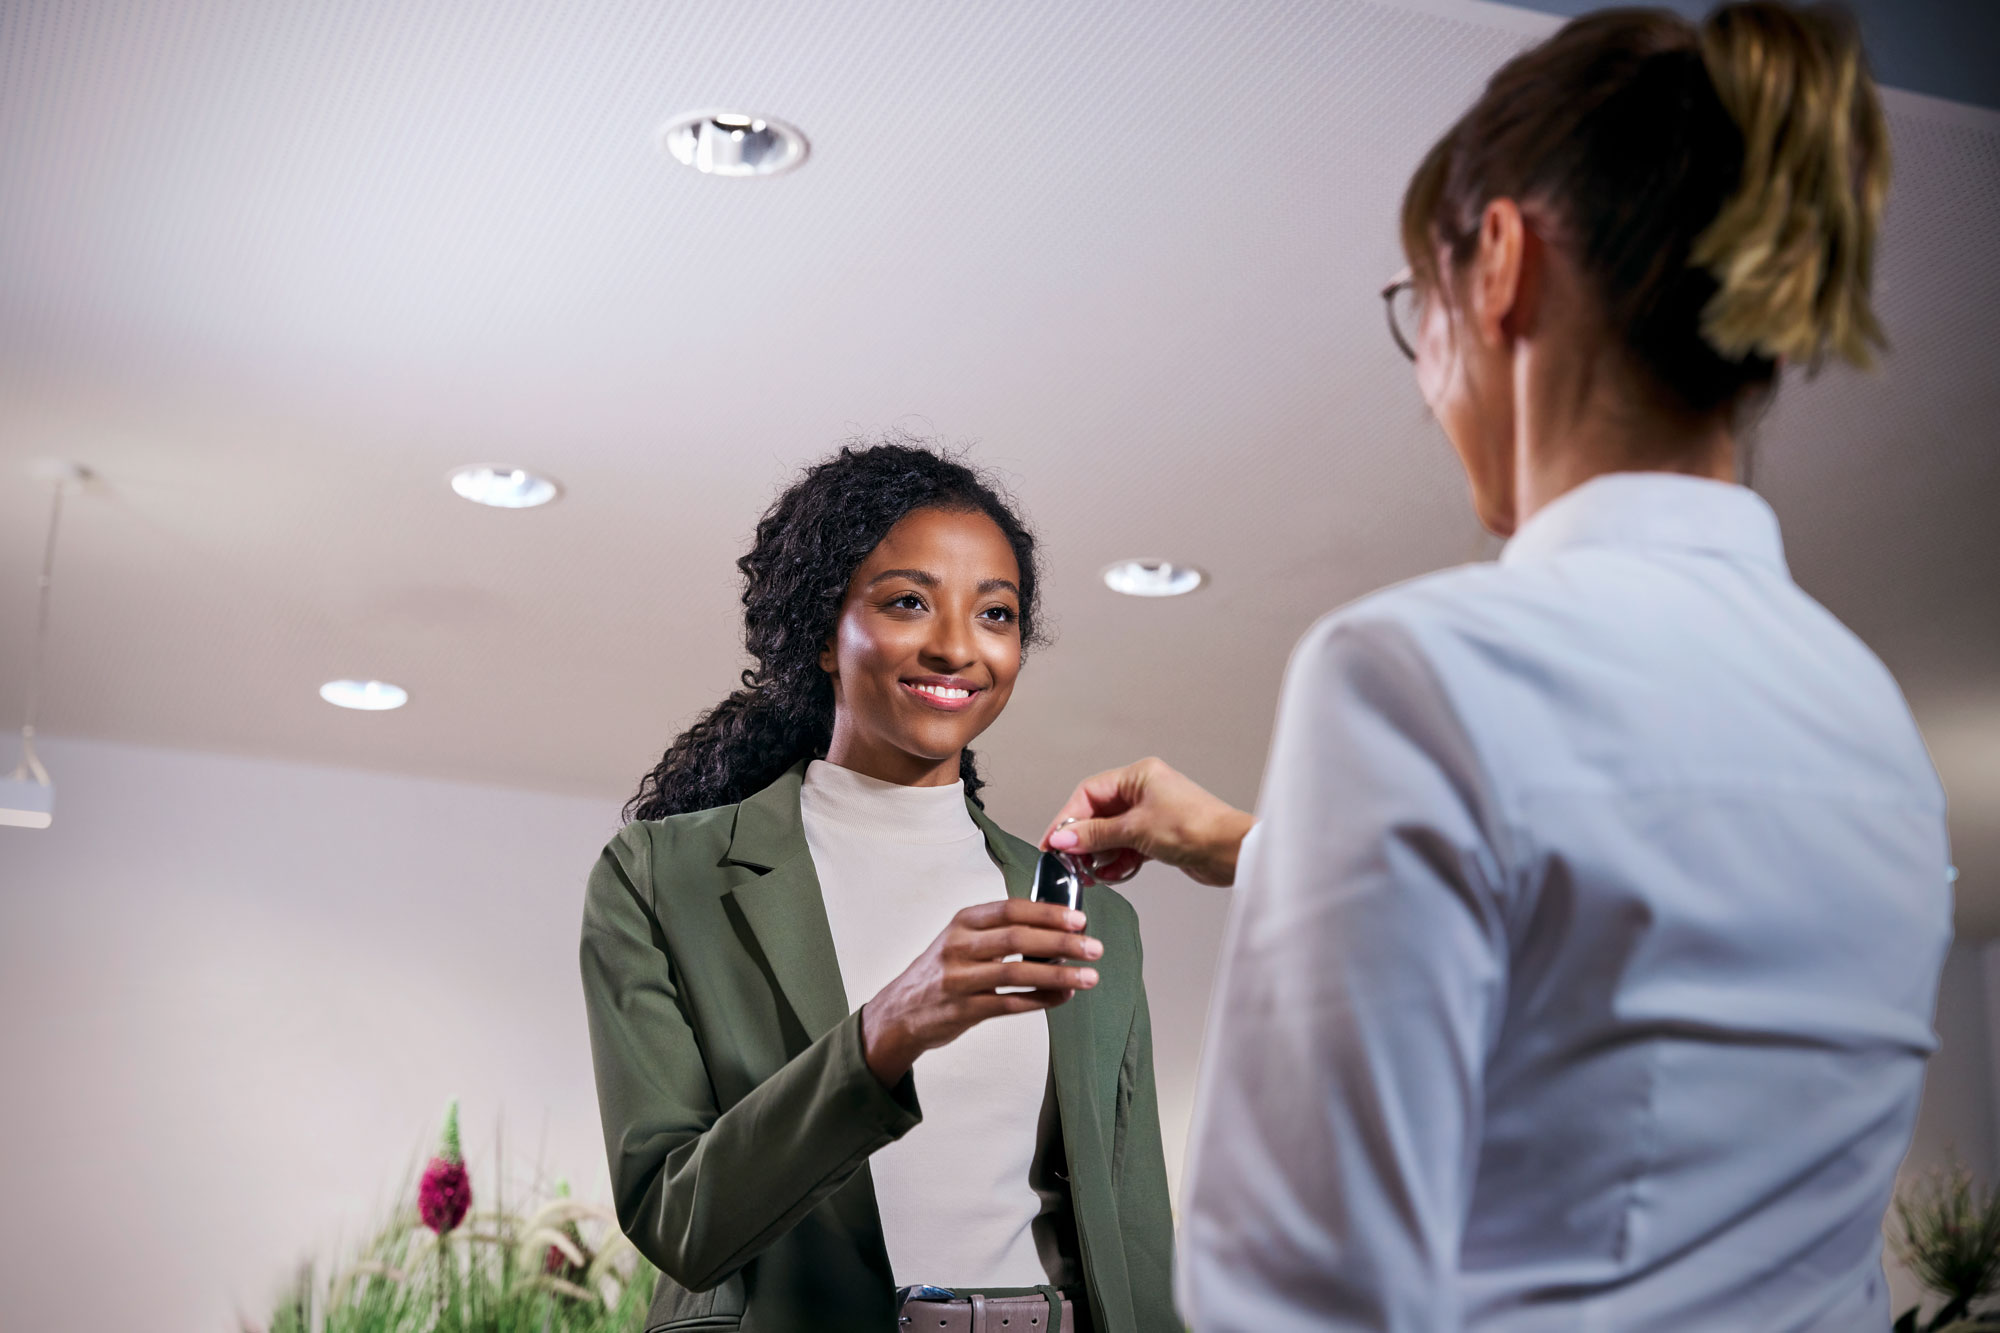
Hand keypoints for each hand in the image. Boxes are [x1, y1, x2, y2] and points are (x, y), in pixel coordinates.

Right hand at [860, 898, 1101, 1085]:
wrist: (900, 1012)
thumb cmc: (940, 971)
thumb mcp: (962, 939)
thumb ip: (1000, 931)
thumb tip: (1056, 927)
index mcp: (962, 922)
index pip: (1011, 910)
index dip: (1048, 913)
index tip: (1079, 918)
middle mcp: (958, 947)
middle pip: (1017, 939)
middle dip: (1061, 943)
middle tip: (1093, 947)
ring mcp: (959, 979)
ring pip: (1016, 973)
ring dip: (1058, 975)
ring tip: (1088, 976)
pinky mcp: (963, 1010)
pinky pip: (1010, 1004)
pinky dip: (1041, 1000)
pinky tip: (1063, 997)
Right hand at [1041, 757, 1255, 888]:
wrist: (1231, 852)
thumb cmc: (1196, 828)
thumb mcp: (1135, 830)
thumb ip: (1096, 835)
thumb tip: (1064, 839)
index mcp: (1138, 776)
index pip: (1089, 793)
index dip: (1068, 818)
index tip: (1054, 842)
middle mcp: (1144, 792)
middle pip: (1099, 815)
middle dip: (1084, 840)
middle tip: (1070, 861)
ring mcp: (1152, 815)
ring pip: (1112, 834)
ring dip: (1100, 854)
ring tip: (1091, 872)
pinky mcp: (1159, 837)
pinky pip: (1127, 847)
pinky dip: (1118, 861)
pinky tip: (1113, 873)